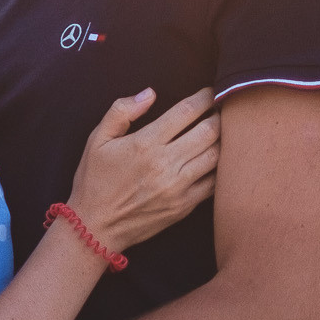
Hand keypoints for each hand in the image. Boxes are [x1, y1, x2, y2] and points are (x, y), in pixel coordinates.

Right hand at [65, 87, 220, 250]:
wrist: (95, 227)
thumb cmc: (94, 180)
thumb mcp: (97, 139)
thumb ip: (122, 111)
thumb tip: (149, 93)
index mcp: (145, 143)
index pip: (186, 112)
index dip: (204, 98)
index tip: (211, 92)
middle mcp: (165, 164)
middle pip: (209, 132)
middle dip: (220, 115)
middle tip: (222, 108)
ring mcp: (178, 187)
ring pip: (217, 156)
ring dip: (225, 140)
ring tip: (225, 131)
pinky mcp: (185, 206)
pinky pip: (215, 183)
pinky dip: (221, 168)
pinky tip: (218, 159)